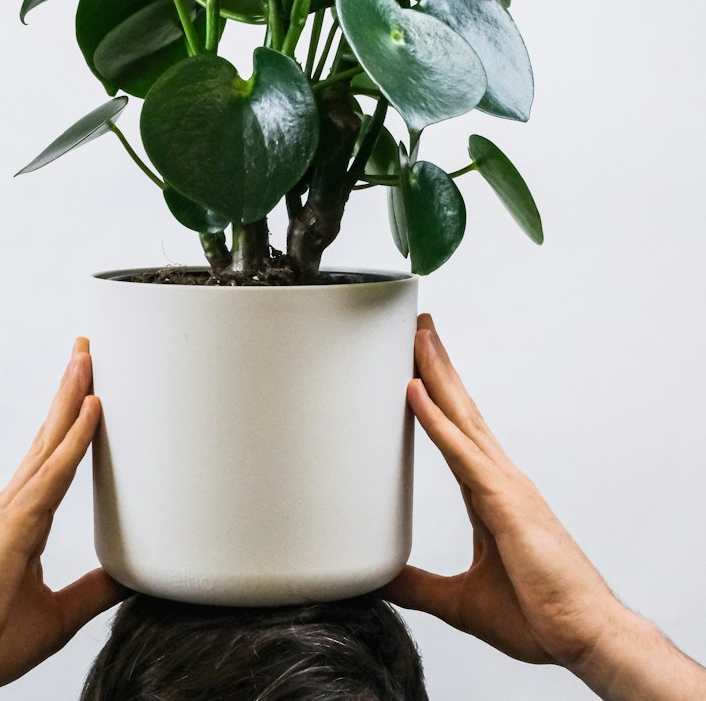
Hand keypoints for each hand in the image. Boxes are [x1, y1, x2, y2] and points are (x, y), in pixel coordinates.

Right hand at [0, 337, 127, 699]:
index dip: (71, 421)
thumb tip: (129, 576)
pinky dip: (75, 438)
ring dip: (73, 396)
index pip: (53, 458)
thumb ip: (90, 592)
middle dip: (70, 390)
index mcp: (21, 521)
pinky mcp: (14, 527)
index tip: (89, 387)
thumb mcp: (55, 617)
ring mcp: (10, 512)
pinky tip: (93, 410)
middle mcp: (13, 506)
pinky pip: (53, 473)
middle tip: (87, 349)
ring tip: (89, 358)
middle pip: (50, 434)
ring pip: (51, 440)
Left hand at [381, 314, 618, 670]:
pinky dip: (435, 420)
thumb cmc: (540, 616)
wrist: (584, 639)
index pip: (458, 431)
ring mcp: (504, 485)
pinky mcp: (504, 503)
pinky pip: (461, 453)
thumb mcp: (461, 601)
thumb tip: (380, 577)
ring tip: (416, 336)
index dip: (438, 395)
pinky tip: (414, 391)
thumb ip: (418, 585)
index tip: (418, 364)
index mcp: (492, 494)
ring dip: (436, 374)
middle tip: (417, 325)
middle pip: (461, 409)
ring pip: (461, 417)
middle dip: (439, 366)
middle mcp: (500, 479)